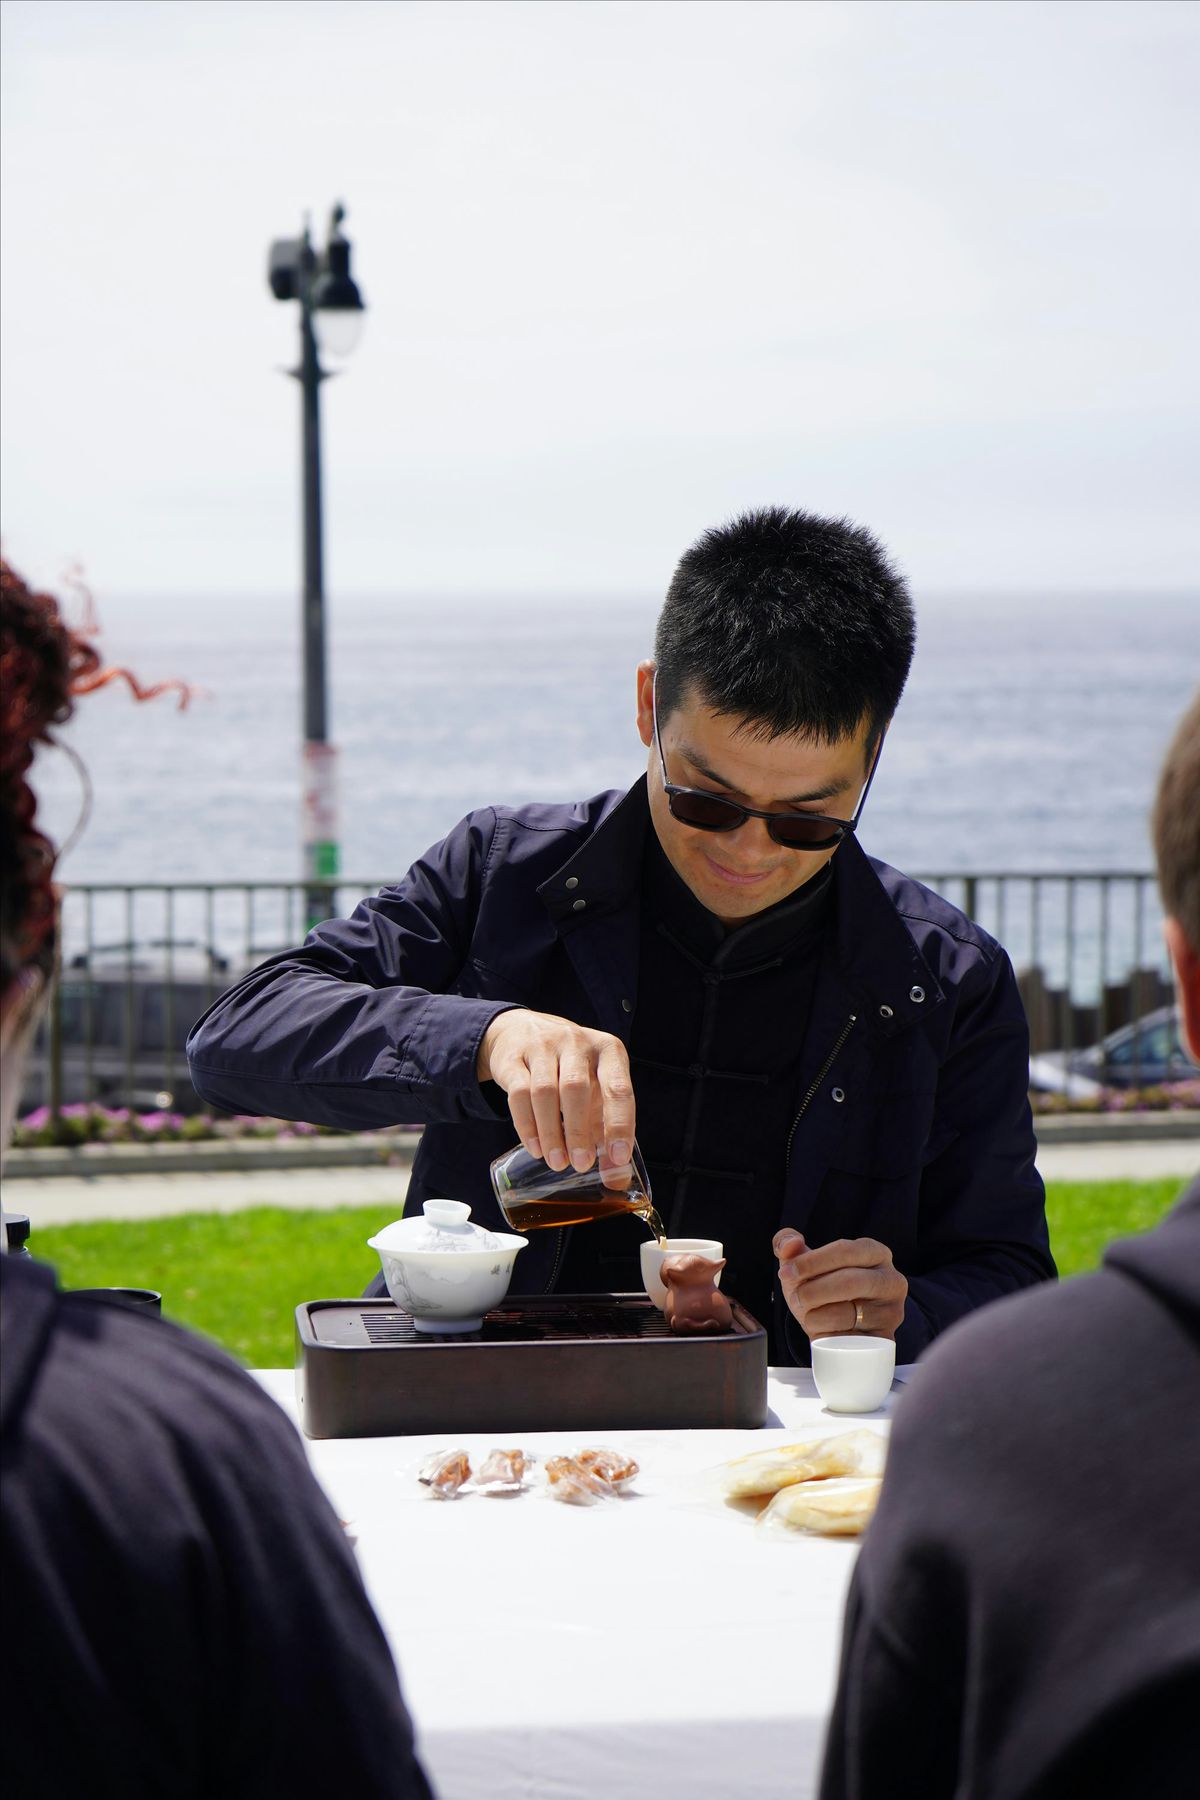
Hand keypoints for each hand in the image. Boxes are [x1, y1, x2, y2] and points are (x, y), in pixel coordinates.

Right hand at [477, 1009, 634, 1173]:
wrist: (524, 1031)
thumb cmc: (571, 1068)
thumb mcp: (596, 1088)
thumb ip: (607, 1130)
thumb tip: (617, 1178)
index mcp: (607, 1050)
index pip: (619, 1088)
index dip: (620, 1125)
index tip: (617, 1157)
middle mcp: (576, 1042)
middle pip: (577, 1088)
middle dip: (579, 1131)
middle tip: (581, 1164)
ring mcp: (542, 1046)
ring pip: (545, 1092)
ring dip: (551, 1133)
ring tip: (557, 1162)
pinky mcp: (513, 1058)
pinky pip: (518, 1094)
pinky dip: (527, 1125)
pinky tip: (536, 1148)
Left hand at [773, 1231, 907, 1340]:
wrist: (835, 1325)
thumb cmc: (822, 1286)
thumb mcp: (803, 1263)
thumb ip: (788, 1244)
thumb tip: (790, 1243)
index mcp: (875, 1253)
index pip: (846, 1250)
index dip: (812, 1261)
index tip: (787, 1272)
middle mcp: (891, 1280)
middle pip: (850, 1282)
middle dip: (813, 1290)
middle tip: (796, 1297)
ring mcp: (891, 1311)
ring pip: (847, 1314)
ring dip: (816, 1316)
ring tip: (809, 1316)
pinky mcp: (885, 1339)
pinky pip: (851, 1341)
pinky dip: (827, 1338)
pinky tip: (821, 1333)